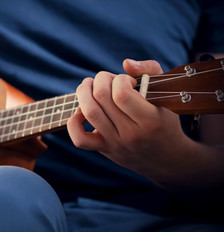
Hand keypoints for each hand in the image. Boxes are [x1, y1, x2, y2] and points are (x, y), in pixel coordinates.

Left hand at [67, 59, 191, 181]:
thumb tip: (125, 63)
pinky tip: (81, 111)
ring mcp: (116, 143)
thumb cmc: (164, 119)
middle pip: (101, 98)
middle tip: (106, 79)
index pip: (121, 94)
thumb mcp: (166, 94)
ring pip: (89, 113)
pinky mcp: (104, 149)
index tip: (127, 81)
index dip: (119, 80)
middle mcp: (131, 134)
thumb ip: (150, 70)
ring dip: (84, 92)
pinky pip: (80, 139)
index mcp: (150, 120)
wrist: (166, 158)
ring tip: (88, 85)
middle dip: (100, 80)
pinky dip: (74, 122)